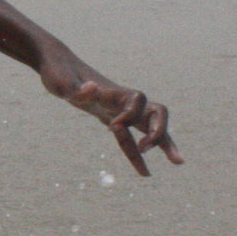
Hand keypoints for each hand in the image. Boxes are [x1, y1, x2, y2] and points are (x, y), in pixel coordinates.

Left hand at [42, 54, 181, 175]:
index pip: (138, 99)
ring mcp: (120, 109)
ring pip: (150, 126)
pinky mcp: (112, 118)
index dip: (131, 114)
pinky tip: (145, 170)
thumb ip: (76, 89)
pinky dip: (140, 151)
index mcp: (114, 91)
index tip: (113, 125)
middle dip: (158, 132)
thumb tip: (92, 88)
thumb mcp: (62, 83)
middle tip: (144, 149)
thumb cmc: (58, 73)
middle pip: (156, 112)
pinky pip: (132, 135)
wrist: (58, 65)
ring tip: (178, 162)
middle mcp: (122, 100)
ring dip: (163, 143)